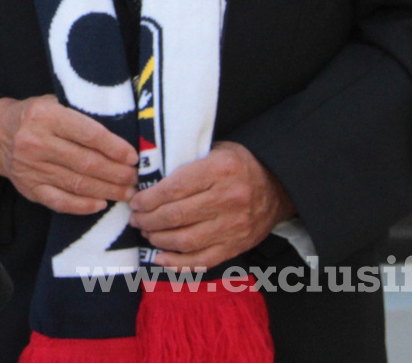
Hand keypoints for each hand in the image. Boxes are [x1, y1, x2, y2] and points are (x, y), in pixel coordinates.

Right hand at [0, 94, 137, 214]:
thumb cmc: (34, 115)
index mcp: (45, 115)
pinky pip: (60, 202)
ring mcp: (31, 168)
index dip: (114, 147)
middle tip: (136, 178)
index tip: (133, 156)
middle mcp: (36, 142)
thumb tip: (121, 125)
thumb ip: (80, 112)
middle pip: (85, 162)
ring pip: (77, 184)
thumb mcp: (53, 102)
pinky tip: (101, 204)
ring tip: (128, 192)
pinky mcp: (29, 189)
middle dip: (116, 173)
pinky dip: (82, 206)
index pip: (87, 133)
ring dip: (107, 190)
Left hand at [128, 140, 294, 270]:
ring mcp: (234, 226)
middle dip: (148, 219)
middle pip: (177, 216)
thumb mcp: (214, 149)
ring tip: (146, 233)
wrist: (276, 186)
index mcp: (219, 170)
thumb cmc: (237, 164)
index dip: (149, 198)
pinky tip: (160, 257)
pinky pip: (203, 260)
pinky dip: (178, 262)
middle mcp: (228, 199)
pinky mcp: (237, 246)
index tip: (135, 201)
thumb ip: (186, 161)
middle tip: (136, 218)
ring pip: (186, 240)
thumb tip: (148, 178)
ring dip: (159, 239)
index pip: (175, 188)